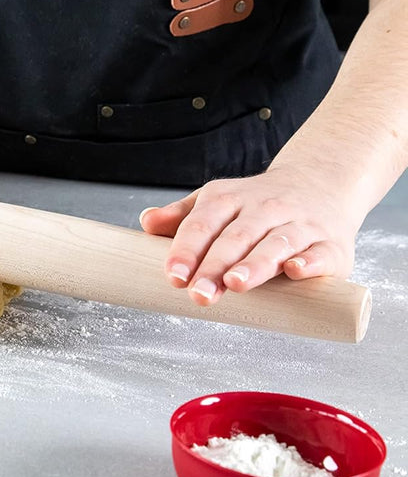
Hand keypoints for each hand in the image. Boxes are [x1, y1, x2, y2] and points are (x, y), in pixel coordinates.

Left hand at [138, 167, 362, 305]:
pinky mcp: (331, 245)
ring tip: (236, 283)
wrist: (320, 183)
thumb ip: (182, 217)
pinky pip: (321, 253)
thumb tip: (146, 222)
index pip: (202, 224)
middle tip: (199, 293)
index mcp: (228, 199)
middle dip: (215, 267)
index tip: (173, 276)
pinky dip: (310, 262)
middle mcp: (264, 209)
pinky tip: (295, 271)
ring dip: (256, 264)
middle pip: (236, 238)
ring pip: (276, 243)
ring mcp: (299, 225)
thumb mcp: (216, 202)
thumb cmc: (255, 205)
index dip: (186, 251)